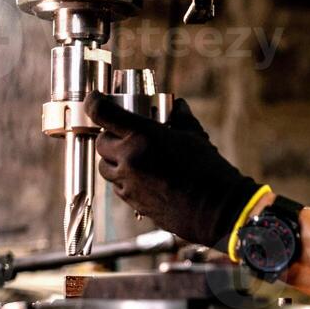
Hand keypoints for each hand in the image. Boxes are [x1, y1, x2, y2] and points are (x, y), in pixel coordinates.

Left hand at [86, 93, 259, 249]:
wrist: (215, 209)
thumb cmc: (208, 171)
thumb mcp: (194, 135)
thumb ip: (180, 117)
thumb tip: (177, 105)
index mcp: (143, 136)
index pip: (103, 113)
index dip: (94, 102)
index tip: (95, 99)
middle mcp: (130, 158)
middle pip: (100, 142)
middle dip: (109, 135)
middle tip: (125, 134)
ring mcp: (128, 182)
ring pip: (104, 166)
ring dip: (113, 158)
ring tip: (133, 156)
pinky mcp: (131, 201)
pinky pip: (117, 185)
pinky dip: (123, 177)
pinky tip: (142, 175)